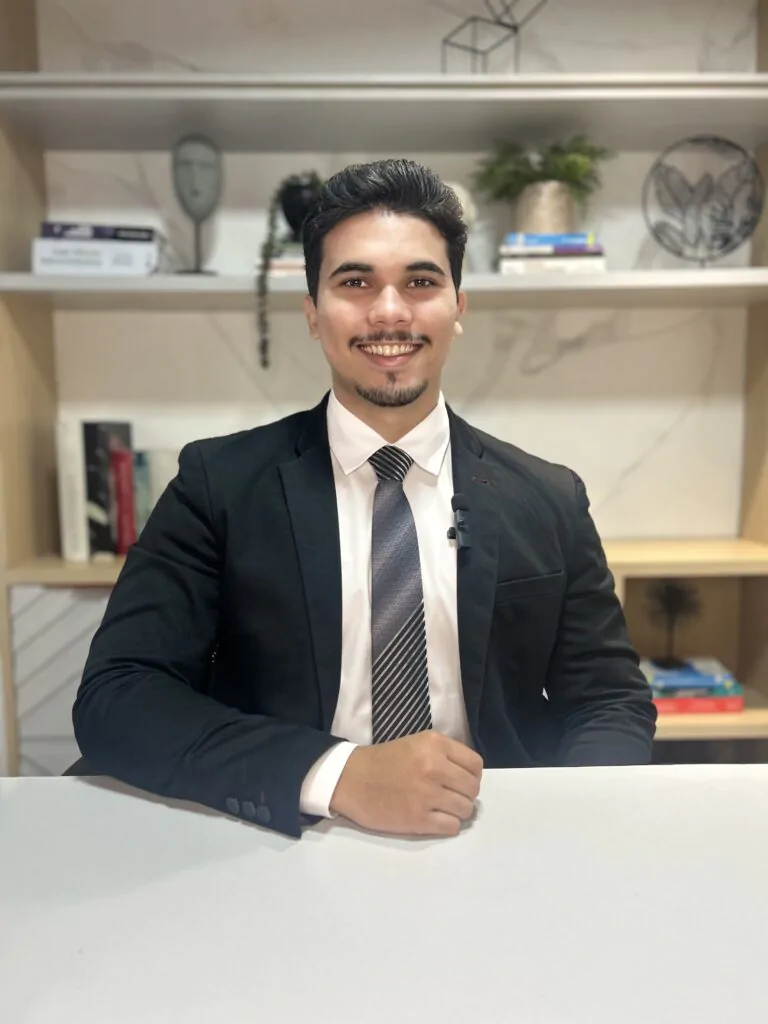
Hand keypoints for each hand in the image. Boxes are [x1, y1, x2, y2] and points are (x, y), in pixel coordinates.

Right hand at [329, 731, 482, 836]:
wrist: (351, 779)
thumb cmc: (383, 761)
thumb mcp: (417, 743)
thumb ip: (444, 755)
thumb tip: (469, 777)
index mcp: (435, 744)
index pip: (475, 765)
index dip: (471, 775)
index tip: (460, 781)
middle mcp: (434, 767)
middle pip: (472, 789)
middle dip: (465, 795)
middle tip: (451, 797)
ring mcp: (427, 794)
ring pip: (465, 810)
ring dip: (457, 812)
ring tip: (442, 809)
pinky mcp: (418, 819)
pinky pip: (451, 827)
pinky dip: (447, 826)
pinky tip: (435, 820)